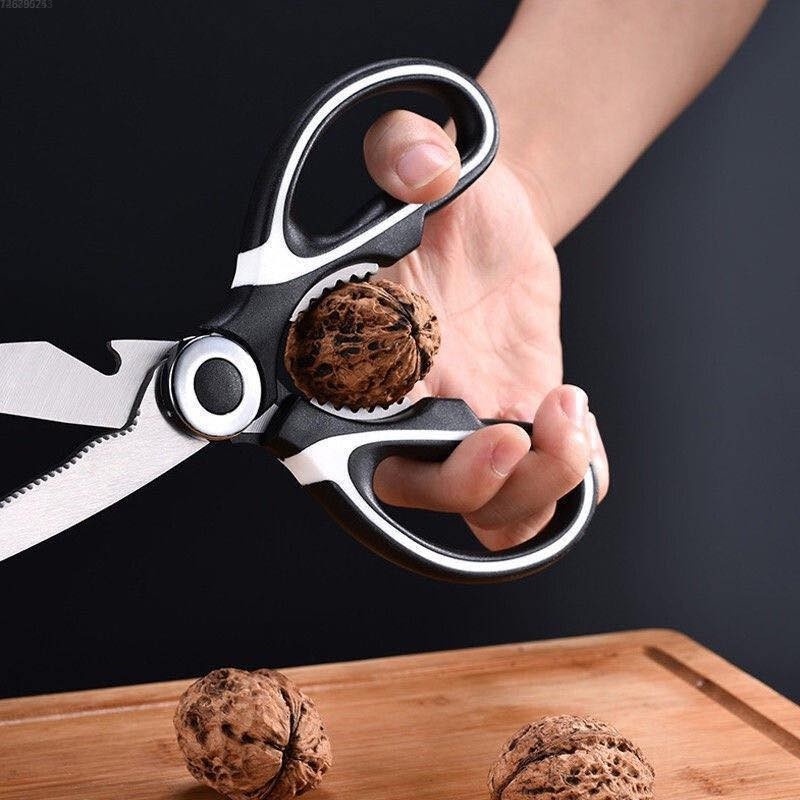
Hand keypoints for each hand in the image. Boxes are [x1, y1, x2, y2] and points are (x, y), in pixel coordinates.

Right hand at [363, 110, 608, 550]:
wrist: (496, 218)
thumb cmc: (444, 198)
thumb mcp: (417, 155)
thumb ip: (400, 147)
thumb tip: (419, 170)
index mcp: (355, 362)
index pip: (345, 451)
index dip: (388, 472)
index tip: (443, 433)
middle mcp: (406, 409)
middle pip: (425, 498)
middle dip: (478, 486)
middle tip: (516, 432)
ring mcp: (464, 425)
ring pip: (490, 511)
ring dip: (538, 487)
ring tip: (567, 411)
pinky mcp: (515, 425)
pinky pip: (540, 494)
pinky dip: (570, 486)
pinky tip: (580, 429)